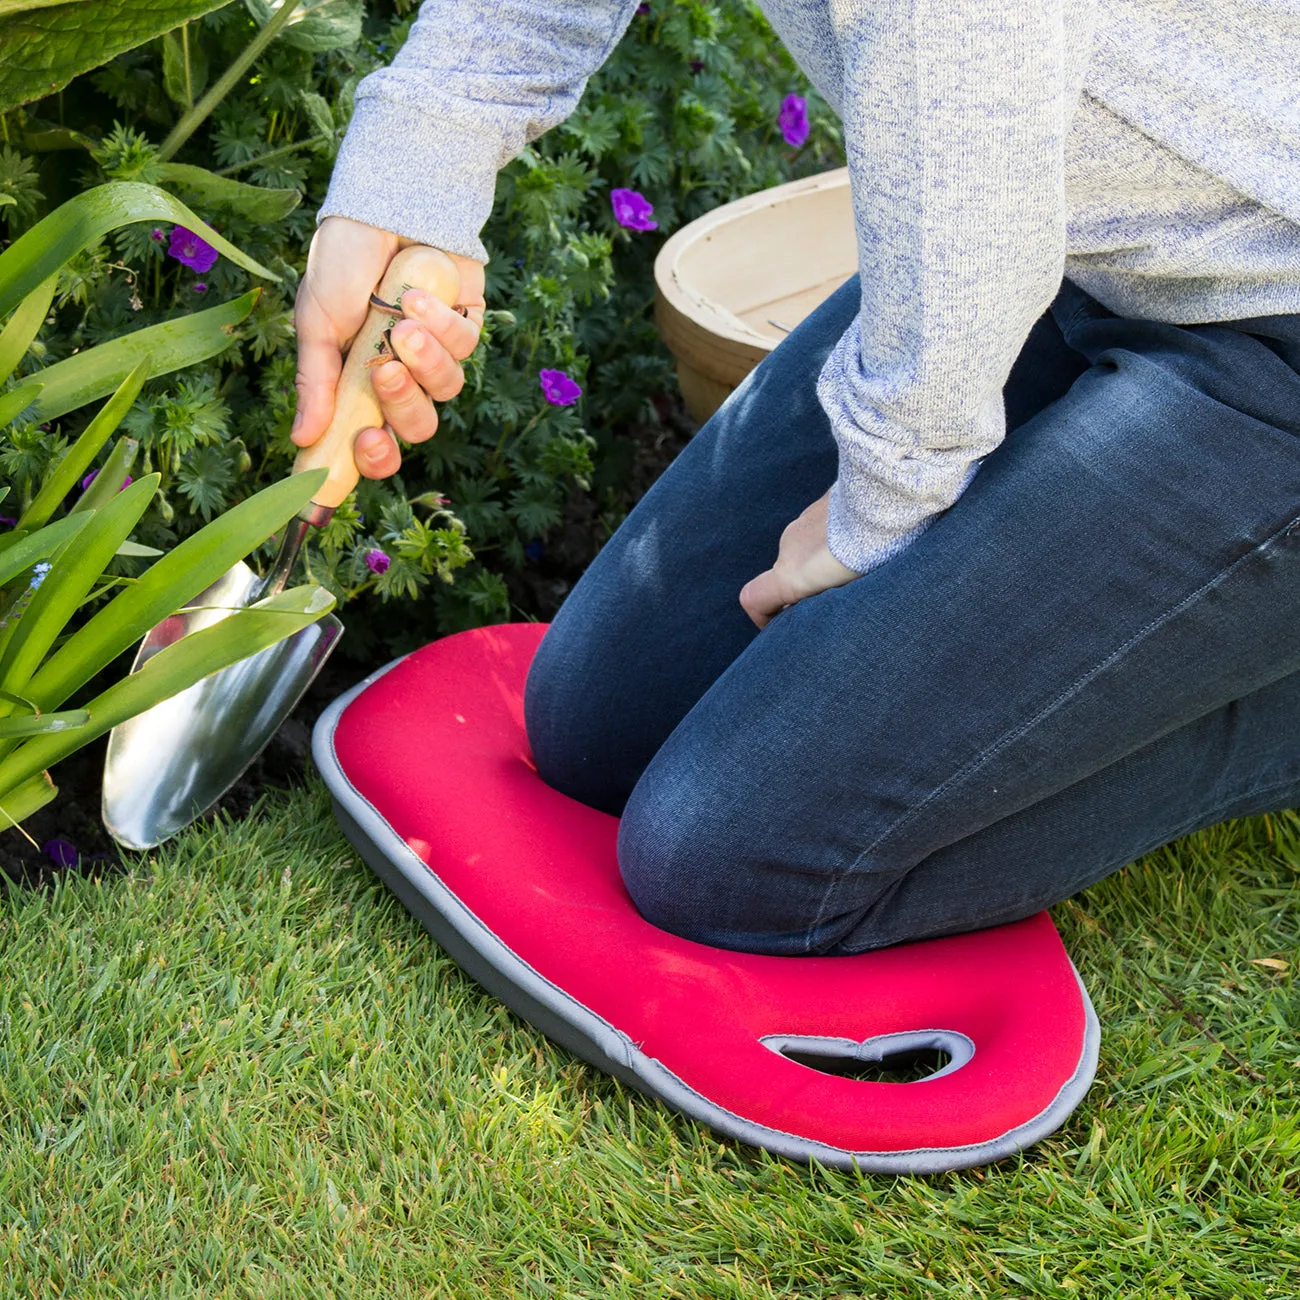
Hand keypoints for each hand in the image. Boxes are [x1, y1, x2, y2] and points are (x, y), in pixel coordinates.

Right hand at [290, 215, 486, 478]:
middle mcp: (402, 377)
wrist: (380, 203)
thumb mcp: (316, 320)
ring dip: (425, 359)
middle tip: (385, 373)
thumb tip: (304, 439)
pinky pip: (466, 348)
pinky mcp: (467, 327)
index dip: (374, 459)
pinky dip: (442, 324)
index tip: (364, 447)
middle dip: (404, 407)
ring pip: (446, 389)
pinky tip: (419, 294)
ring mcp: (437, 354)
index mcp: (360, 384)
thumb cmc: (342, 261)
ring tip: (403, 320)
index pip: (374, 442)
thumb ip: (315, 381)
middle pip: (417, 427)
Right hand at [739, 490, 861, 628]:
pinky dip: (835, 539)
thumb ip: (823, 602)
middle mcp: (788, 546)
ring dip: (824, 560)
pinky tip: (866, 540)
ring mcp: (804, 520)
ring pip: (806, 549)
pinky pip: (823, 528)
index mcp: (790, 574)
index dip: (763, 615)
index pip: (753, 598)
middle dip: (807, 586)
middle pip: (786, 573)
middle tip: (843, 594)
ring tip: (862, 565)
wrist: (885, 502)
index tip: (782, 624)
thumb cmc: (869, 555)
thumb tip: (817, 613)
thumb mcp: (846, 593)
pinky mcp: (823, 502)